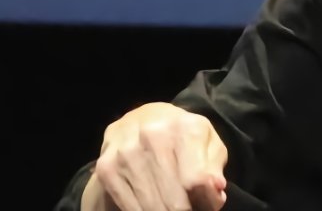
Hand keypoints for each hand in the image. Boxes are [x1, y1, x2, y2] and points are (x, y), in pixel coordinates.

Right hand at [82, 102, 227, 210]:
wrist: (139, 119)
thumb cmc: (180, 135)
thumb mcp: (206, 142)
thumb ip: (214, 166)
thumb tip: (215, 190)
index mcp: (183, 128)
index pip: (198, 182)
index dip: (207, 202)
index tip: (207, 204)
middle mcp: (151, 136)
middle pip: (175, 202)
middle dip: (186, 210)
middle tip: (187, 206)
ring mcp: (125, 153)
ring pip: (152, 208)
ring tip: (170, 203)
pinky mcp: (106, 168)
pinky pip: (130, 209)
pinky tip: (151, 203)